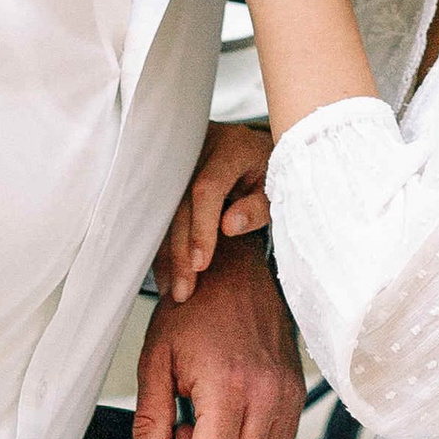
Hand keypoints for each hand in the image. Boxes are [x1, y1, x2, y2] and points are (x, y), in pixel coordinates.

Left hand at [128, 225, 303, 438]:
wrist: (233, 271)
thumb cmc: (194, 306)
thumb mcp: (157, 360)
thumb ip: (150, 419)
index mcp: (230, 386)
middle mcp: (268, 396)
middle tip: (180, 434)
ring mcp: (287, 397)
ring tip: (204, 426)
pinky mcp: (296, 395)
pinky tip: (227, 421)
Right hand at [157, 122, 273, 303]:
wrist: (258, 150)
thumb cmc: (271, 170)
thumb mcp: (276, 187)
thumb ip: (257, 207)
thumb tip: (229, 227)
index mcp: (230, 148)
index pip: (206, 189)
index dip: (201, 228)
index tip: (200, 264)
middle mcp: (199, 150)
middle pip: (180, 204)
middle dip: (180, 251)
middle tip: (184, 290)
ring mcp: (180, 162)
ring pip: (165, 212)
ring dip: (166, 253)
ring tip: (172, 290)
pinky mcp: (170, 177)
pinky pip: (162, 213)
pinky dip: (164, 244)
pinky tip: (166, 272)